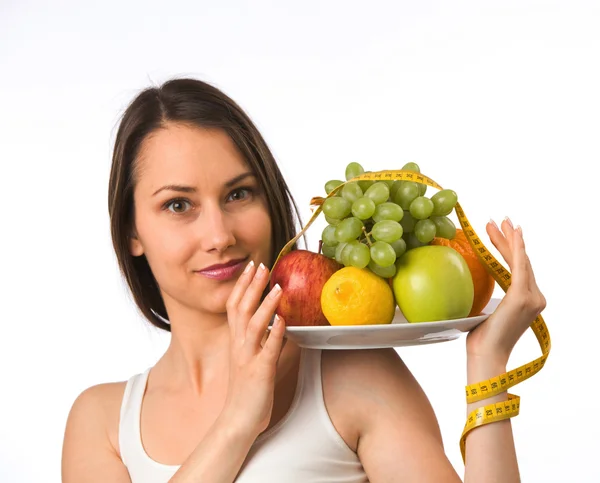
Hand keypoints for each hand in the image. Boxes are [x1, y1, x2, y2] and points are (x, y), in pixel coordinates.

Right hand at [221, 261, 285, 435]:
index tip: (251, 266)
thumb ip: (258, 340)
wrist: (237, 420)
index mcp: (236, 341)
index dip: (242, 285)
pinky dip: (275, 334)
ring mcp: (248, 358)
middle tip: (262, 265)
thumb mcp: (249, 358)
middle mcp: (239, 346)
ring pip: (254, 326)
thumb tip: (274, 323)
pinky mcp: (260, 373)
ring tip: (276, 287)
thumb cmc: (246, 390)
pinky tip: (283, 321)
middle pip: (241, 309)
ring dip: (265, 305)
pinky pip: (268, 350)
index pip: (234, 306)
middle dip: (251, 286)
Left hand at [466, 217, 545, 364]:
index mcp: (528, 301)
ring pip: (520, 260)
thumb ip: (487, 296)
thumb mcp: (484, 312)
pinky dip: (515, 248)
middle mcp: (535, 298)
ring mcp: (532, 298)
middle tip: (501, 220)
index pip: (519, 269)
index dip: (511, 249)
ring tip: (500, 222)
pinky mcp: (522, 297)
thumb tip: (468, 281)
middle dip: (510, 239)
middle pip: (521, 261)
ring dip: (509, 239)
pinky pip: (519, 267)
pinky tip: (512, 234)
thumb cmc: (480, 339)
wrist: (485, 355)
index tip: (502, 232)